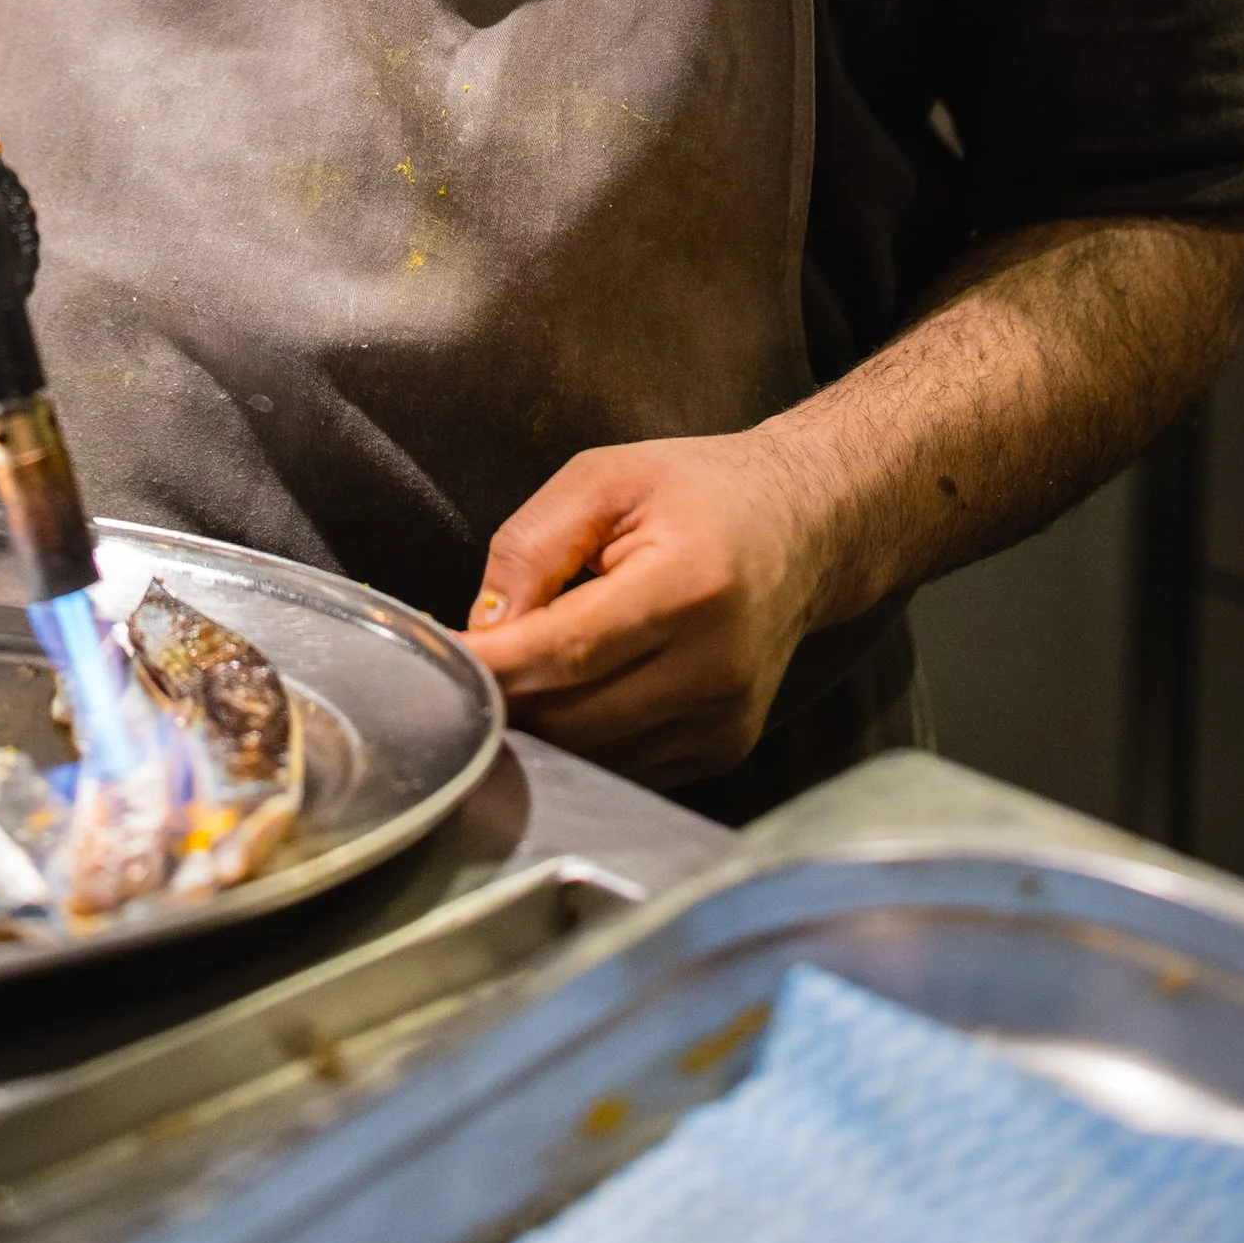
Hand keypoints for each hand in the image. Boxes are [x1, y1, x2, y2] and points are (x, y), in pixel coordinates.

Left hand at [460, 428, 831, 786]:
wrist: (804, 529)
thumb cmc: (698, 492)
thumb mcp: (606, 478)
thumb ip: (533, 545)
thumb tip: (482, 627)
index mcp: (689, 586)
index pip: (570, 649)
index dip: (496, 664)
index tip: (439, 658)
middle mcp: (715, 666)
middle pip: (574, 715)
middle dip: (506, 697)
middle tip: (461, 666)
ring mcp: (724, 719)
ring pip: (593, 753)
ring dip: (539, 724)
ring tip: (514, 674)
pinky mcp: (724, 748)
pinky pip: (626, 764)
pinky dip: (581, 738)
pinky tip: (566, 694)